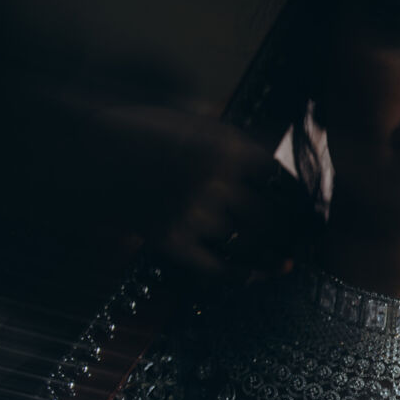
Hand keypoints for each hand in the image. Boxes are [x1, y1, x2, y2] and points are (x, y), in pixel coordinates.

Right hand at [99, 106, 317, 279]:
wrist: (86, 151)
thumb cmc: (143, 130)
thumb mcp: (195, 121)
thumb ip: (234, 141)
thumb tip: (275, 155)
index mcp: (228, 147)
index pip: (282, 180)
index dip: (301, 199)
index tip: (313, 210)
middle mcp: (217, 182)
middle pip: (272, 217)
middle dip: (293, 232)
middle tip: (307, 241)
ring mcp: (193, 213)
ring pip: (249, 245)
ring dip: (273, 258)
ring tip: (289, 263)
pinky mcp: (170, 240)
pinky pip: (215, 268)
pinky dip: (238, 276)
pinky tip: (252, 277)